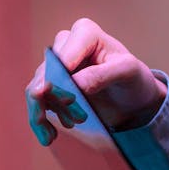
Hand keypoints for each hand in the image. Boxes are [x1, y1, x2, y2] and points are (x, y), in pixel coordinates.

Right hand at [26, 17, 167, 144]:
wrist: (131, 98)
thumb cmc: (132, 78)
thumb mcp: (127, 72)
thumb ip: (102, 74)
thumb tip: (75, 84)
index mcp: (84, 33)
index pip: (64, 57)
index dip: (61, 79)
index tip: (68, 100)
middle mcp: (66, 45)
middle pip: (44, 73)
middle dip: (49, 101)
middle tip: (67, 123)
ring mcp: (56, 66)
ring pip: (35, 89)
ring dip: (40, 114)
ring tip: (51, 137)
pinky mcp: (52, 86)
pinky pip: (37, 102)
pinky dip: (40, 120)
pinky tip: (50, 134)